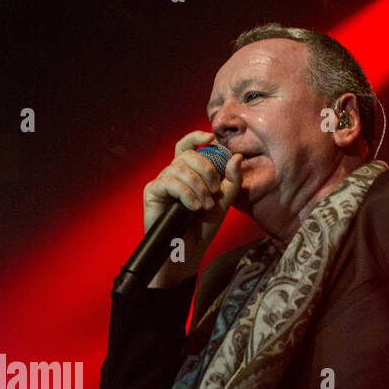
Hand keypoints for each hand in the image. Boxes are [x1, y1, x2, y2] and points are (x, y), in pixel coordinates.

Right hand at [141, 131, 243, 286]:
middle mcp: (173, 174)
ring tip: (204, 206)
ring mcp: (161, 182)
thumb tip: (237, 156)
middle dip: (207, 170)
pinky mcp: (152, 192)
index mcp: (188, 172)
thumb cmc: (202, 228)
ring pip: (181, 168)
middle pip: (189, 155)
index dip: (196, 136)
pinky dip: (186, 193)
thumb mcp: (223, 202)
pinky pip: (170, 182)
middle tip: (214, 192)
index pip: (187, 145)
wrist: (187, 251)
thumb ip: (232, 181)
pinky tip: (193, 207)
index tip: (211, 138)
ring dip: (199, 187)